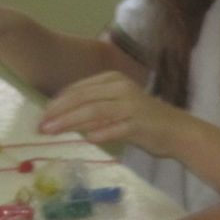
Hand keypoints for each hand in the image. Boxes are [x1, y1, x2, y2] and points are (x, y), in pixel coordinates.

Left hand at [38, 71, 187, 153]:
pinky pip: (115, 128)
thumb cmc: (145, 122)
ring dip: (70, 122)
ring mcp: (131, 105)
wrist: (178, 132)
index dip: (57, 102)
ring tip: (53, 132)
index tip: (41, 116)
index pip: (78, 89)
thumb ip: (93, 109)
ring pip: (94, 112)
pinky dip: (100, 133)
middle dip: (58, 112)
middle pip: (82, 99)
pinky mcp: (139, 124)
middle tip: (40, 126)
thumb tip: (64, 117)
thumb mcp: (116, 108)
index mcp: (113, 80)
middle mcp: (120, 88)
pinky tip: (86, 139)